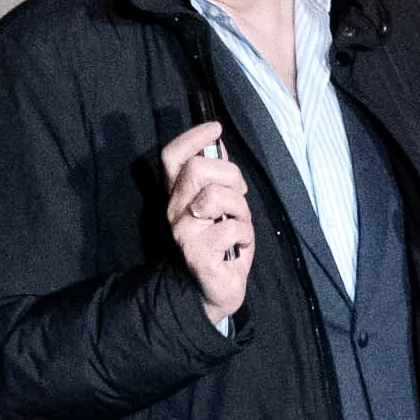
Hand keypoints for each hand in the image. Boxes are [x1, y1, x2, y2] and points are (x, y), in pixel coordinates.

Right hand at [159, 123, 254, 324]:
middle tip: (240, 192)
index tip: (215, 128)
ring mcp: (183, 232)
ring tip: (240, 223)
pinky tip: (239, 247)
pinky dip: (246, 235)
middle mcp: (175, 211)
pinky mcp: (197, 254)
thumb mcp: (223, 206)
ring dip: (241, 208)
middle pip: (197, 169)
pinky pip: (232, 228)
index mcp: (178, 195)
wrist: (214, 291)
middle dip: (230, 175)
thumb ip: (219, 178)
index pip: (172, 157)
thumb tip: (219, 144)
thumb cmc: (222, 245)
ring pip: (217, 196)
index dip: (193, 137)